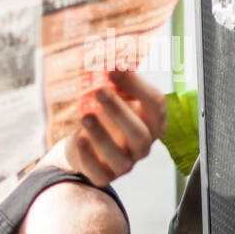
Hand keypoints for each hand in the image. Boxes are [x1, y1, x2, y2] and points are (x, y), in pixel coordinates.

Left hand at [44, 68, 166, 187]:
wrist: (80, 139)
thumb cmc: (103, 111)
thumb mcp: (113, 92)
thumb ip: (116, 78)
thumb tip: (110, 58)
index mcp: (150, 120)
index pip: (155, 104)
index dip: (136, 85)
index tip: (113, 67)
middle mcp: (142, 145)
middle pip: (140, 133)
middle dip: (120, 111)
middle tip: (99, 91)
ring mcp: (125, 163)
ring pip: (121, 157)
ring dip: (102, 135)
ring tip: (85, 115)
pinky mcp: (105, 176)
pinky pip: (100, 173)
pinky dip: (89, 157)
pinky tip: (79, 139)